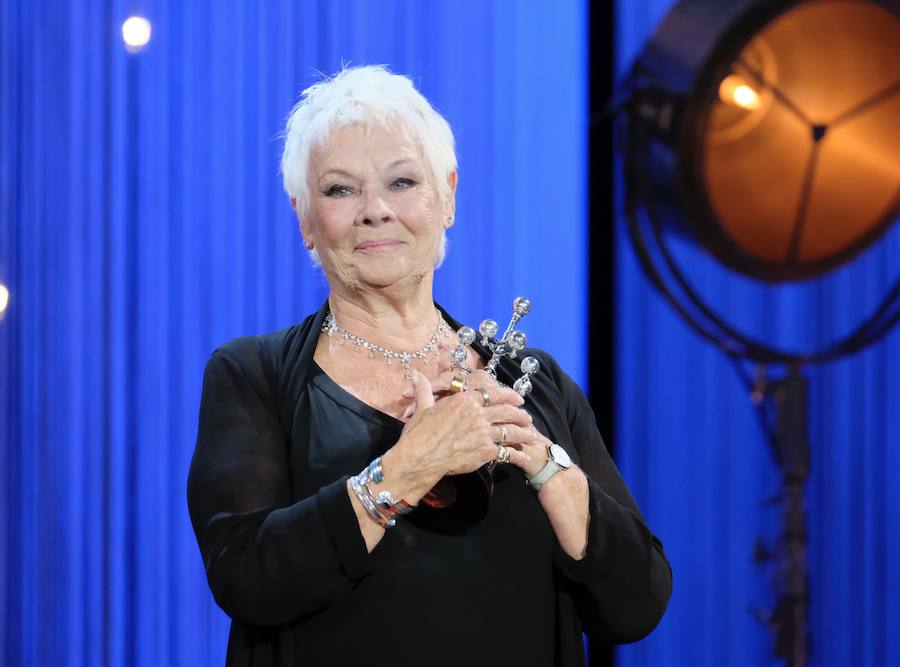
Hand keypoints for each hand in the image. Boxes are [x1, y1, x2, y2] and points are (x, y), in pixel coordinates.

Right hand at [382, 370, 532, 501]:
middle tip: (528, 417)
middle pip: (506, 412)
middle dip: (519, 414)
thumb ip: (424, 390)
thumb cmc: (419, 433)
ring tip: (531, 434)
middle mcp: (478, 414)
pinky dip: (517, 454)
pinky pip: (506, 452)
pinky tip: (523, 456)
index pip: (492, 394)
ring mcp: (484, 433)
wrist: (421, 457)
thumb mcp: (422, 408)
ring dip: (523, 432)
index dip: (508, 396)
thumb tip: (415, 374)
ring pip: (510, 430)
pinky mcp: (486, 452)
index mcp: (465, 400)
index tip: (517, 398)